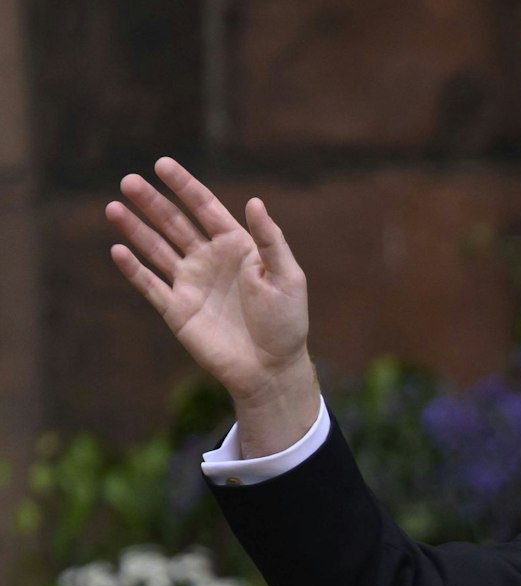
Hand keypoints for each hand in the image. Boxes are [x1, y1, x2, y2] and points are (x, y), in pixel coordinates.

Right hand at [106, 158, 318, 453]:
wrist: (271, 367)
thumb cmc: (286, 322)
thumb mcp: (287, 277)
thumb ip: (270, 240)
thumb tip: (253, 202)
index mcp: (237, 247)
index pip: (205, 208)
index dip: (184, 186)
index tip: (162, 164)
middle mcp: (210, 260)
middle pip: (174, 223)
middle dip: (152, 202)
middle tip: (129, 181)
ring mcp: (191, 283)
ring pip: (156, 248)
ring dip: (135, 229)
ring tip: (114, 207)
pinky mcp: (177, 309)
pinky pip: (150, 284)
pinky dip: (134, 268)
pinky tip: (118, 249)